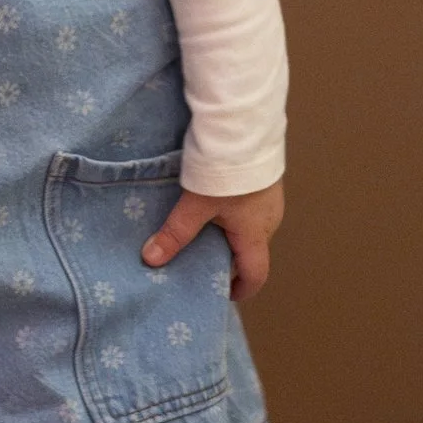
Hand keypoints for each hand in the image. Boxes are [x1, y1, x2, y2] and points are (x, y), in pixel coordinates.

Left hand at [144, 177, 282, 300]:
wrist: (245, 129)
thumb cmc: (226, 173)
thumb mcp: (195, 205)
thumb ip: (175, 233)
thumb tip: (151, 260)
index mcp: (255, 235)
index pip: (256, 275)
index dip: (241, 290)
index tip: (222, 294)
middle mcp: (270, 221)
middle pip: (252, 252)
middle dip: (230, 260)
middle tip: (204, 260)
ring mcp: (271, 199)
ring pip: (252, 229)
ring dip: (232, 235)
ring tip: (206, 230)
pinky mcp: (267, 181)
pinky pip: (253, 209)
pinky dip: (236, 215)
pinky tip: (218, 203)